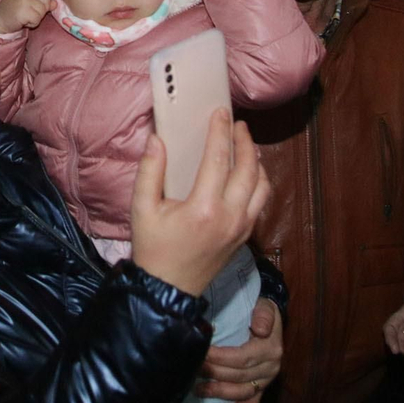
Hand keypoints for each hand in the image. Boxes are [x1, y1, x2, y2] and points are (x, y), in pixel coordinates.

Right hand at [0, 0, 51, 34]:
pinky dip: (32, 23)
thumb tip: (55, 3)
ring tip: (25, 16)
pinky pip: (37, 19)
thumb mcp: (25, 0)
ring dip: (37, 17)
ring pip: (43, 10)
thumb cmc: (11, 11)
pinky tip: (23, 21)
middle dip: (42, 8)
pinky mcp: (23, 11)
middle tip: (30, 12)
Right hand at [131, 109, 269, 297]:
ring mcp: (241, 228)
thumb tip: (156, 139)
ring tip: (245, 145)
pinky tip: (248, 172)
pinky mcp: (244, 236)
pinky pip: (261, 202)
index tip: (221, 112)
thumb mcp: (141, 209)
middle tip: (237, 124)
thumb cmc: (153, 248)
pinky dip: (259, 181)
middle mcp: (229, 216)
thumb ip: (149, 171)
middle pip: (248, 169)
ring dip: (256, 161)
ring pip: (262, 186)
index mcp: (203, 208)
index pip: (218, 159)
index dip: (220, 132)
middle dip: (244, 142)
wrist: (168, 289)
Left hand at [197, 298, 282, 402]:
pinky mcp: (262, 387)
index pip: (242, 358)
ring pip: (242, 392)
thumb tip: (260, 329)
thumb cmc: (263, 311)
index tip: (201, 353)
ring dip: (219, 392)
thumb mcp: (266, 306)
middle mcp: (271, 367)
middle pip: (238, 376)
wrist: (272, 320)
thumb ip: (263, 314)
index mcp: (271, 349)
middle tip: (192, 370)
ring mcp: (267, 380)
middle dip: (213, 374)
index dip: (220, 358)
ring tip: (197, 390)